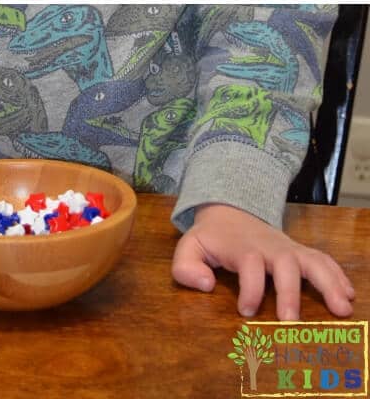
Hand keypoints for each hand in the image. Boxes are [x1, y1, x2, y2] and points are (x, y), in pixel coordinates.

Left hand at [171, 204, 354, 319]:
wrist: (229, 211)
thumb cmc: (211, 238)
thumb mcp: (189, 247)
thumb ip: (186, 267)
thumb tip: (205, 286)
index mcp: (242, 248)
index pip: (250, 266)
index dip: (249, 289)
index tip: (245, 311)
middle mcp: (269, 247)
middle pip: (285, 264)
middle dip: (289, 292)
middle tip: (291, 322)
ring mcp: (288, 249)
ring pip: (311, 260)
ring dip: (328, 283)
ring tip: (342, 308)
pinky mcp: (299, 252)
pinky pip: (322, 259)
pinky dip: (337, 275)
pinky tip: (348, 294)